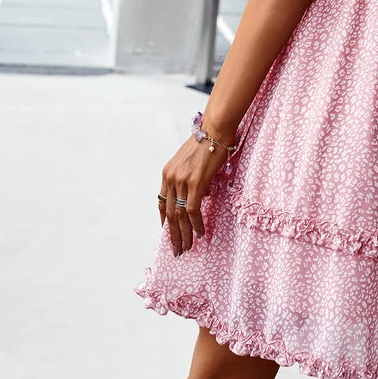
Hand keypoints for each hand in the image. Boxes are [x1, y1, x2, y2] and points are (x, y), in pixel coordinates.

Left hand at [158, 132, 233, 255]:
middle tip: (177, 249)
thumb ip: (190, 178)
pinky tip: (200, 233)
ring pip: (180, 215)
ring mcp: (182, 180)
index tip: (168, 233)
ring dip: (184, 233)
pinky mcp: (195, 182)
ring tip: (188, 247)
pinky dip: (196, 223)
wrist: (215, 129)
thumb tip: (201, 193)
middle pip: (169, 213)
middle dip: (173, 234)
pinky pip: (193, 209)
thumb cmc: (208, 141)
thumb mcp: (192, 161)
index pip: (162, 202)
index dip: (165, 220)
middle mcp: (171, 177)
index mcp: (168, 172)